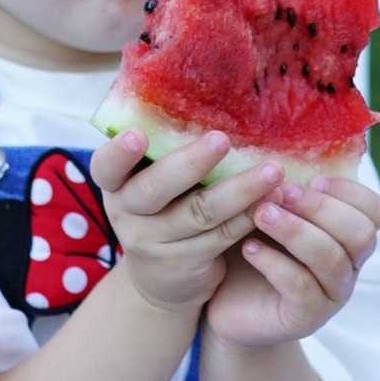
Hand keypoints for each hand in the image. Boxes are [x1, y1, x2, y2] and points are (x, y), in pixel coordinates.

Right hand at [90, 125, 272, 319]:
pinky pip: (222, 235)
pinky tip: (273, 198)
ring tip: (273, 170)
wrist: (159, 283)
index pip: (106, 166)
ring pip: (200, 213)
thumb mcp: (150, 185)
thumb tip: (209, 97)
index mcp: (116, 184)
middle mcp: (128, 214)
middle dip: (190, 163)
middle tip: (221, 140)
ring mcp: (155, 243)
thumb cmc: (161, 211)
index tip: (138, 135)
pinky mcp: (185, 263)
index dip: (119, 153)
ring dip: (240, 189)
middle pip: (155, 190)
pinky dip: (249, 215)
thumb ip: (166, 154)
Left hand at [202, 172, 379, 349]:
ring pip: (331, 259)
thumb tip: (275, 146)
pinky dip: (274, 263)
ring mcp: (331, 295)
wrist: (227, 306)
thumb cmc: (250, 248)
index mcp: (347, 236)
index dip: (351, 192)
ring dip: (296, 230)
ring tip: (260, 214)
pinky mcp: (306, 318)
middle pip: (361, 233)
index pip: (377, 211)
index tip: (313, 178)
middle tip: (281, 192)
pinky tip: (249, 248)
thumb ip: (282, 187)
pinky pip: (301, 287)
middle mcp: (349, 266)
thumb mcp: (268, 212)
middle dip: (321, 208)